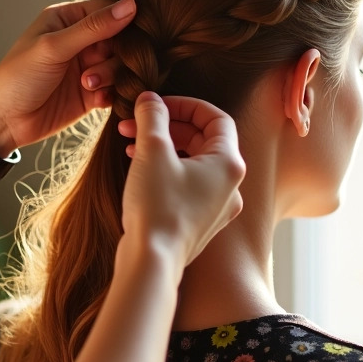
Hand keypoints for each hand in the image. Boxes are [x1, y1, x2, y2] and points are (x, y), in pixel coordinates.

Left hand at [0, 0, 136, 155]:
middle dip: (117, 53)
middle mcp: (80, 41)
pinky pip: (116, 89)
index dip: (123, 20)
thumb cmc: (18, 77)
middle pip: (120, 38)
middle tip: (98, 65)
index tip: (132, 34)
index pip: (108, 9)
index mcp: (67, 19)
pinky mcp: (91, 93)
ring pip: (120, 64)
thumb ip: (93, 27)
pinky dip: (112, 94)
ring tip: (87, 84)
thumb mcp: (54, 47)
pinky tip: (96, 100)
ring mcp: (87, 67)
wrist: (3, 121)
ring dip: (110, 74)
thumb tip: (131, 4)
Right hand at [118, 92, 244, 266]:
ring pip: (194, 162)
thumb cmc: (157, 206)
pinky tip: (140, 170)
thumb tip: (150, 99)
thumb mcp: (152, 151)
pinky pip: (188, 185)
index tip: (157, 105)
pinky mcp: (201, 223)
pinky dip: (167, 170)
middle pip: (204, 139)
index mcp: (229, 163)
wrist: (153, 262)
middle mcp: (231, 185)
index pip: (215, 117)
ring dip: (164, 147)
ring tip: (131, 144)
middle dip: (167, 126)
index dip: (184, 105)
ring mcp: (218, 207)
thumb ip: (152, 117)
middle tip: (135, 123)